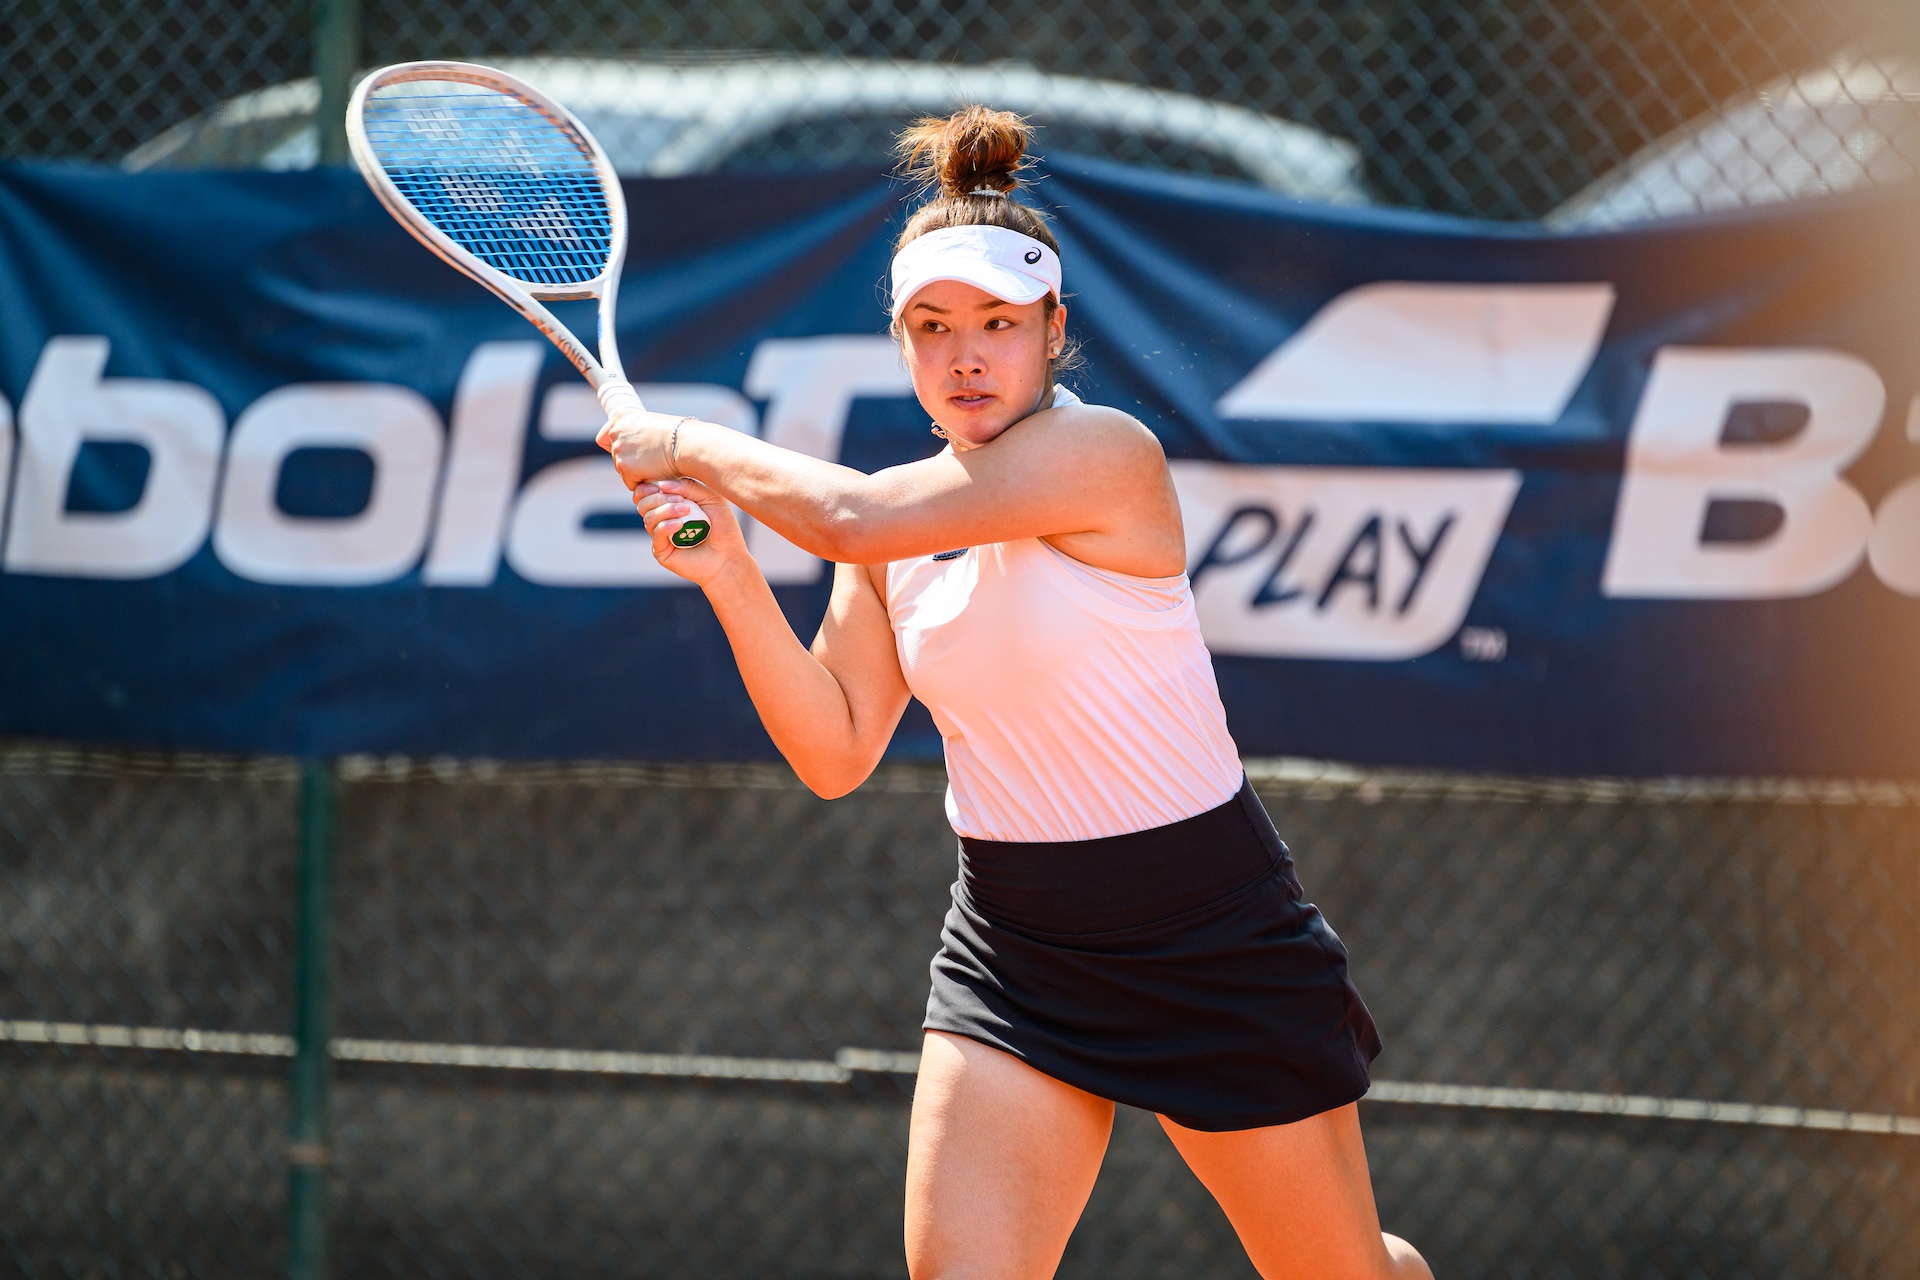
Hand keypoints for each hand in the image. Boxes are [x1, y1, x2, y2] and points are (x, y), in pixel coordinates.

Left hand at [597, 408, 682, 490]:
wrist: (687, 444)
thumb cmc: (680, 436)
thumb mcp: (653, 426)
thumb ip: (638, 433)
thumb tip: (634, 449)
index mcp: (622, 417)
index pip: (605, 436)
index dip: (615, 447)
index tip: (627, 453)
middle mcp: (616, 431)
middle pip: (614, 456)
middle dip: (630, 462)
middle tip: (650, 462)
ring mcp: (618, 449)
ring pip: (622, 470)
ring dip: (637, 472)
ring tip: (657, 466)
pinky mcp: (624, 467)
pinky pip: (631, 482)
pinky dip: (643, 482)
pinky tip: (656, 474)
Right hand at [634, 477, 749, 587]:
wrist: (729, 557)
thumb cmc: (723, 527)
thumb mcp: (711, 499)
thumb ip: (690, 486)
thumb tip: (661, 484)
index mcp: (669, 505)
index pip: (646, 492)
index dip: (649, 487)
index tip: (662, 485)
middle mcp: (662, 520)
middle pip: (643, 503)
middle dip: (658, 497)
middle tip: (680, 500)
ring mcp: (661, 536)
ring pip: (648, 518)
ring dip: (665, 510)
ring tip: (686, 511)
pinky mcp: (662, 551)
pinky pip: (656, 535)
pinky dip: (665, 526)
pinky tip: (679, 525)